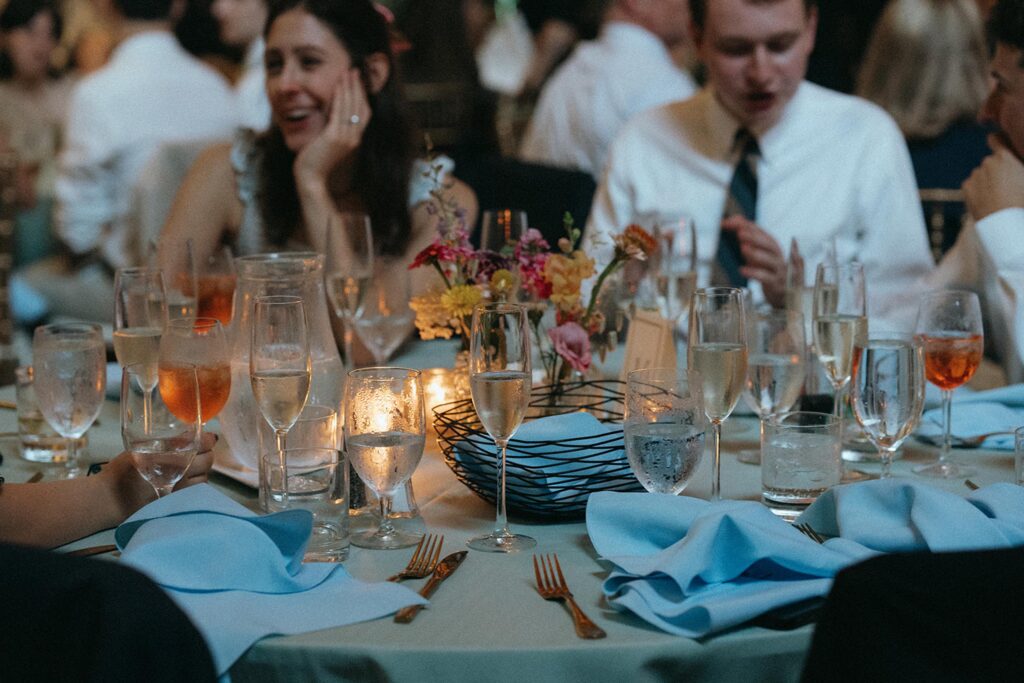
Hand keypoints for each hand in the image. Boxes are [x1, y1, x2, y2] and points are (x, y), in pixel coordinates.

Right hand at [105, 432, 217, 519]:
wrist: (109, 499)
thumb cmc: (124, 470)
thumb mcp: (142, 448)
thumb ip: (167, 442)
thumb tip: (192, 433)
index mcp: (169, 457)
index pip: (203, 444)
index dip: (208, 439)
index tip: (207, 437)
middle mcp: (179, 475)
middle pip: (208, 461)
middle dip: (206, 454)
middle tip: (198, 451)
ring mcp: (180, 492)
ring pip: (205, 478)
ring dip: (201, 471)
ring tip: (191, 467)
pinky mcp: (178, 504)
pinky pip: (196, 493)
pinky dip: (195, 485)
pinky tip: (186, 481)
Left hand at [293, 68, 371, 189]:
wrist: (310, 178)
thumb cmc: (314, 162)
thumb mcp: (327, 143)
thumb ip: (332, 129)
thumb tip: (328, 115)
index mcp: (354, 140)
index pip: (364, 114)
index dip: (362, 96)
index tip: (357, 81)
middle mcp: (354, 138)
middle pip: (361, 107)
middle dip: (358, 88)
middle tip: (354, 71)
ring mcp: (346, 138)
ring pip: (352, 107)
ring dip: (350, 88)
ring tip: (347, 72)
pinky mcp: (335, 137)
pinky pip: (340, 112)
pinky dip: (340, 97)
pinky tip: (337, 85)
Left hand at [721, 215, 786, 306]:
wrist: (784, 292)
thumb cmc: (768, 269)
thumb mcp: (758, 252)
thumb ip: (747, 236)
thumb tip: (732, 219)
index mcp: (772, 245)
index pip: (760, 232)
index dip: (745, 226)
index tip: (726, 223)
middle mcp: (777, 255)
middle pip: (769, 244)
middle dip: (754, 237)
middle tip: (740, 233)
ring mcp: (779, 270)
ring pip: (771, 260)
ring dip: (757, 253)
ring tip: (743, 248)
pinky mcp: (776, 284)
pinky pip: (767, 278)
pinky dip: (755, 273)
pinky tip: (742, 270)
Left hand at [964, 135, 1023, 220]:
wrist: (1004, 221)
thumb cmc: (1022, 200)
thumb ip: (1020, 168)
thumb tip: (1014, 172)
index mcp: (1005, 157)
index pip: (996, 140)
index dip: (996, 140)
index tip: (993, 139)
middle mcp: (987, 162)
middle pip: (990, 163)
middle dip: (996, 171)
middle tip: (1006, 186)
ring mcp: (975, 175)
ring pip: (981, 175)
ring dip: (986, 182)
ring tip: (998, 197)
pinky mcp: (966, 187)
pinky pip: (972, 185)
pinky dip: (977, 191)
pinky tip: (987, 201)